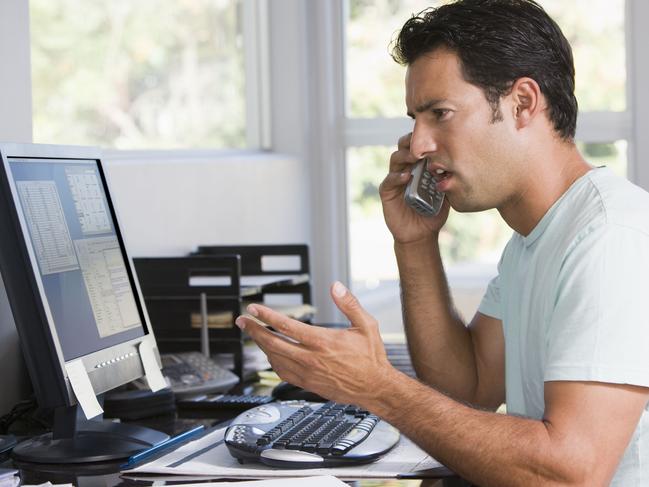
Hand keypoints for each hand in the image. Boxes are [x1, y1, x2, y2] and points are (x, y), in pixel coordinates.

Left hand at [234, 282, 397, 406]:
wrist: (375, 388)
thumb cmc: (372, 358)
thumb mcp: (366, 325)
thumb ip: (349, 304)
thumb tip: (336, 286)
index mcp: (323, 342)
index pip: (286, 326)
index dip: (266, 316)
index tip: (253, 309)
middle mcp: (312, 359)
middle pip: (273, 343)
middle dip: (254, 331)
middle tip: (242, 321)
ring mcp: (308, 374)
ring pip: (275, 359)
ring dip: (261, 346)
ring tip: (254, 335)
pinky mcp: (308, 384)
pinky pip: (282, 373)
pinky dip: (272, 361)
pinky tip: (270, 354)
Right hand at [380, 132, 449, 243]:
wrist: (422, 234)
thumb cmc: (434, 212)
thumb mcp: (445, 193)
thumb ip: (447, 178)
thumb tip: (459, 162)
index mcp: (419, 166)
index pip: (418, 145)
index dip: (423, 137)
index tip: (433, 132)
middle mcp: (406, 169)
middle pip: (404, 147)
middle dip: (411, 141)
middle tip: (422, 141)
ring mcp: (395, 179)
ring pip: (395, 159)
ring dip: (405, 156)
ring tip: (416, 157)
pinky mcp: (387, 192)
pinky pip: (389, 180)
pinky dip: (396, 177)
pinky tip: (407, 177)